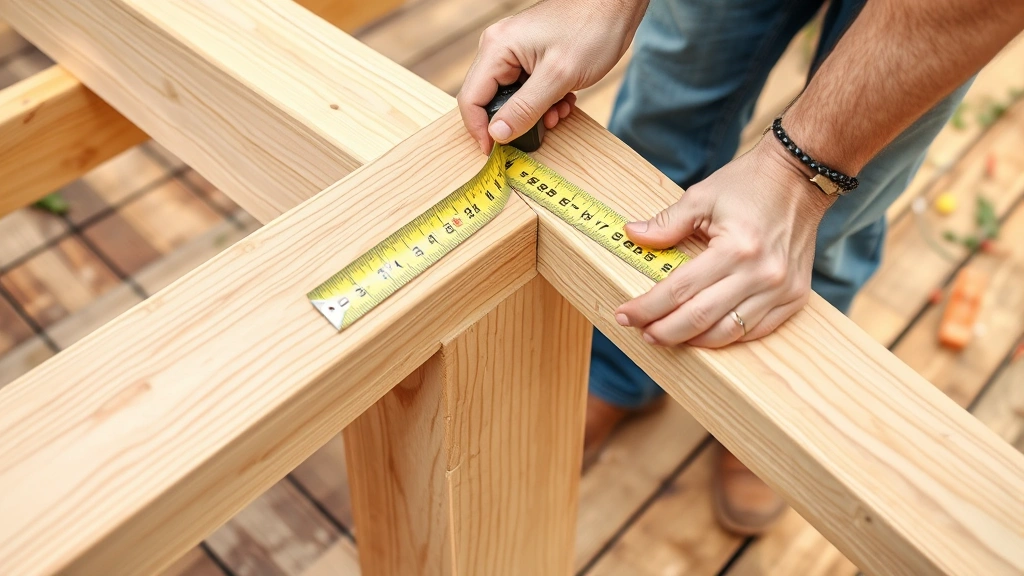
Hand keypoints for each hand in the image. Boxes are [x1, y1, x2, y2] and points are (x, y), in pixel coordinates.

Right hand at [458, 0, 648, 152]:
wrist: (616, 6)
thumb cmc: (591, 29)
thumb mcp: (558, 77)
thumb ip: (525, 109)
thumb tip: (497, 135)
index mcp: (497, 49)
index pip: (471, 98)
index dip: (479, 130)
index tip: (492, 153)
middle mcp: (499, 49)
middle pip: (489, 100)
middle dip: (515, 121)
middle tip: (541, 129)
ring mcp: (515, 52)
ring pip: (511, 98)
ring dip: (534, 114)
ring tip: (559, 112)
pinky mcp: (531, 57)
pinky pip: (526, 90)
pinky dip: (543, 102)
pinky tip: (563, 101)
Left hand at [615, 137, 836, 347]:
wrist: (800, 178)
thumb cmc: (749, 185)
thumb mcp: (701, 196)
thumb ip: (666, 223)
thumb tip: (631, 235)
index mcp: (736, 248)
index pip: (679, 290)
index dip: (647, 307)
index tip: (625, 315)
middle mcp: (761, 274)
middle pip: (701, 319)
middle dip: (665, 331)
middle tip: (643, 332)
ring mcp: (782, 289)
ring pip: (729, 333)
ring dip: (694, 341)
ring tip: (669, 336)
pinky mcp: (795, 296)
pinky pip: (757, 331)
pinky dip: (727, 337)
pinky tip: (705, 334)